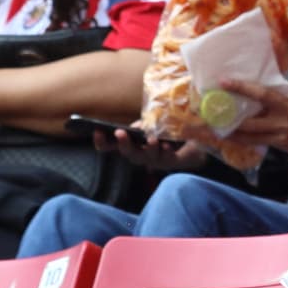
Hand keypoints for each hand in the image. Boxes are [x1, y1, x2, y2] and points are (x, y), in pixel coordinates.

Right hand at [91, 127, 209, 170]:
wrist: (191, 142)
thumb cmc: (164, 131)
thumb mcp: (148, 125)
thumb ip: (139, 126)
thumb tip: (133, 127)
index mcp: (131, 145)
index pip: (111, 147)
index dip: (102, 142)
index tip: (96, 131)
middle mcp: (140, 155)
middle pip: (129, 154)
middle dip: (124, 144)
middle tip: (120, 133)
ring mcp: (155, 160)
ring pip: (148, 158)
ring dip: (148, 148)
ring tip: (150, 138)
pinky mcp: (170, 162)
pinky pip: (167, 159)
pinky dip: (166, 151)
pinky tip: (167, 144)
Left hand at [221, 80, 287, 159]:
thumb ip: (280, 90)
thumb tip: (259, 81)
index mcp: (287, 97)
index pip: (261, 91)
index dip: (241, 86)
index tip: (224, 81)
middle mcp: (283, 112)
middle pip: (253, 112)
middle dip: (231, 110)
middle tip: (212, 107)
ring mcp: (281, 129)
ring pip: (250, 130)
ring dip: (230, 128)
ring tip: (214, 125)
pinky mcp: (280, 143)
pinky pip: (255, 141)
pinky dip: (240, 139)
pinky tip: (228, 137)